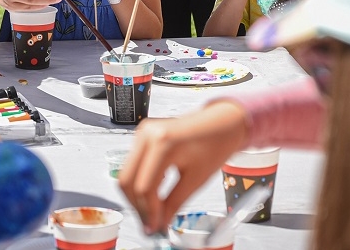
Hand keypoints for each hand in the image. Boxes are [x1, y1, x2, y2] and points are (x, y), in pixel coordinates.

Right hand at [117, 101, 249, 233]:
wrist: (222, 123)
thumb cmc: (215, 144)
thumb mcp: (195, 179)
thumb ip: (174, 204)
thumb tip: (160, 223)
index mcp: (163, 143)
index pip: (145, 187)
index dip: (149, 212)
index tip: (155, 227)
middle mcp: (147, 134)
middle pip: (127, 180)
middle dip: (138, 206)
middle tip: (150, 223)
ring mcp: (143, 132)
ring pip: (127, 174)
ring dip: (137, 196)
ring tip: (153, 211)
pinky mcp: (143, 135)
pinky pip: (133, 164)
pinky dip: (140, 182)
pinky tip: (154, 194)